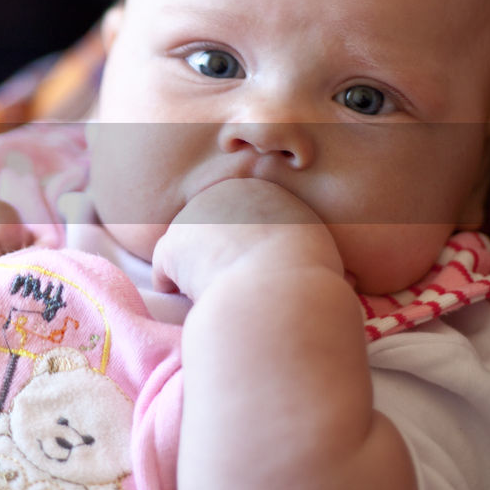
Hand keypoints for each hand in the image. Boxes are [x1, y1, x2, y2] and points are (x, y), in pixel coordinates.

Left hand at [152, 178, 341, 299]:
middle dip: (217, 247)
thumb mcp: (318, 245)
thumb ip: (301, 242)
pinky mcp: (173, 245)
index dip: (246, 240)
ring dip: (194, 266)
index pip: (244, 211)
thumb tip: (324, 261)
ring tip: (214, 291)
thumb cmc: (309, 275)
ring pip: (188, 244)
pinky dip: (170, 284)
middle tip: (230, 278)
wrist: (276, 291)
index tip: (254, 263)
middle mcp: (225, 194)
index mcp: (263, 191)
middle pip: (213, 222)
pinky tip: (184, 297)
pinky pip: (165, 267)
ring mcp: (194, 218)